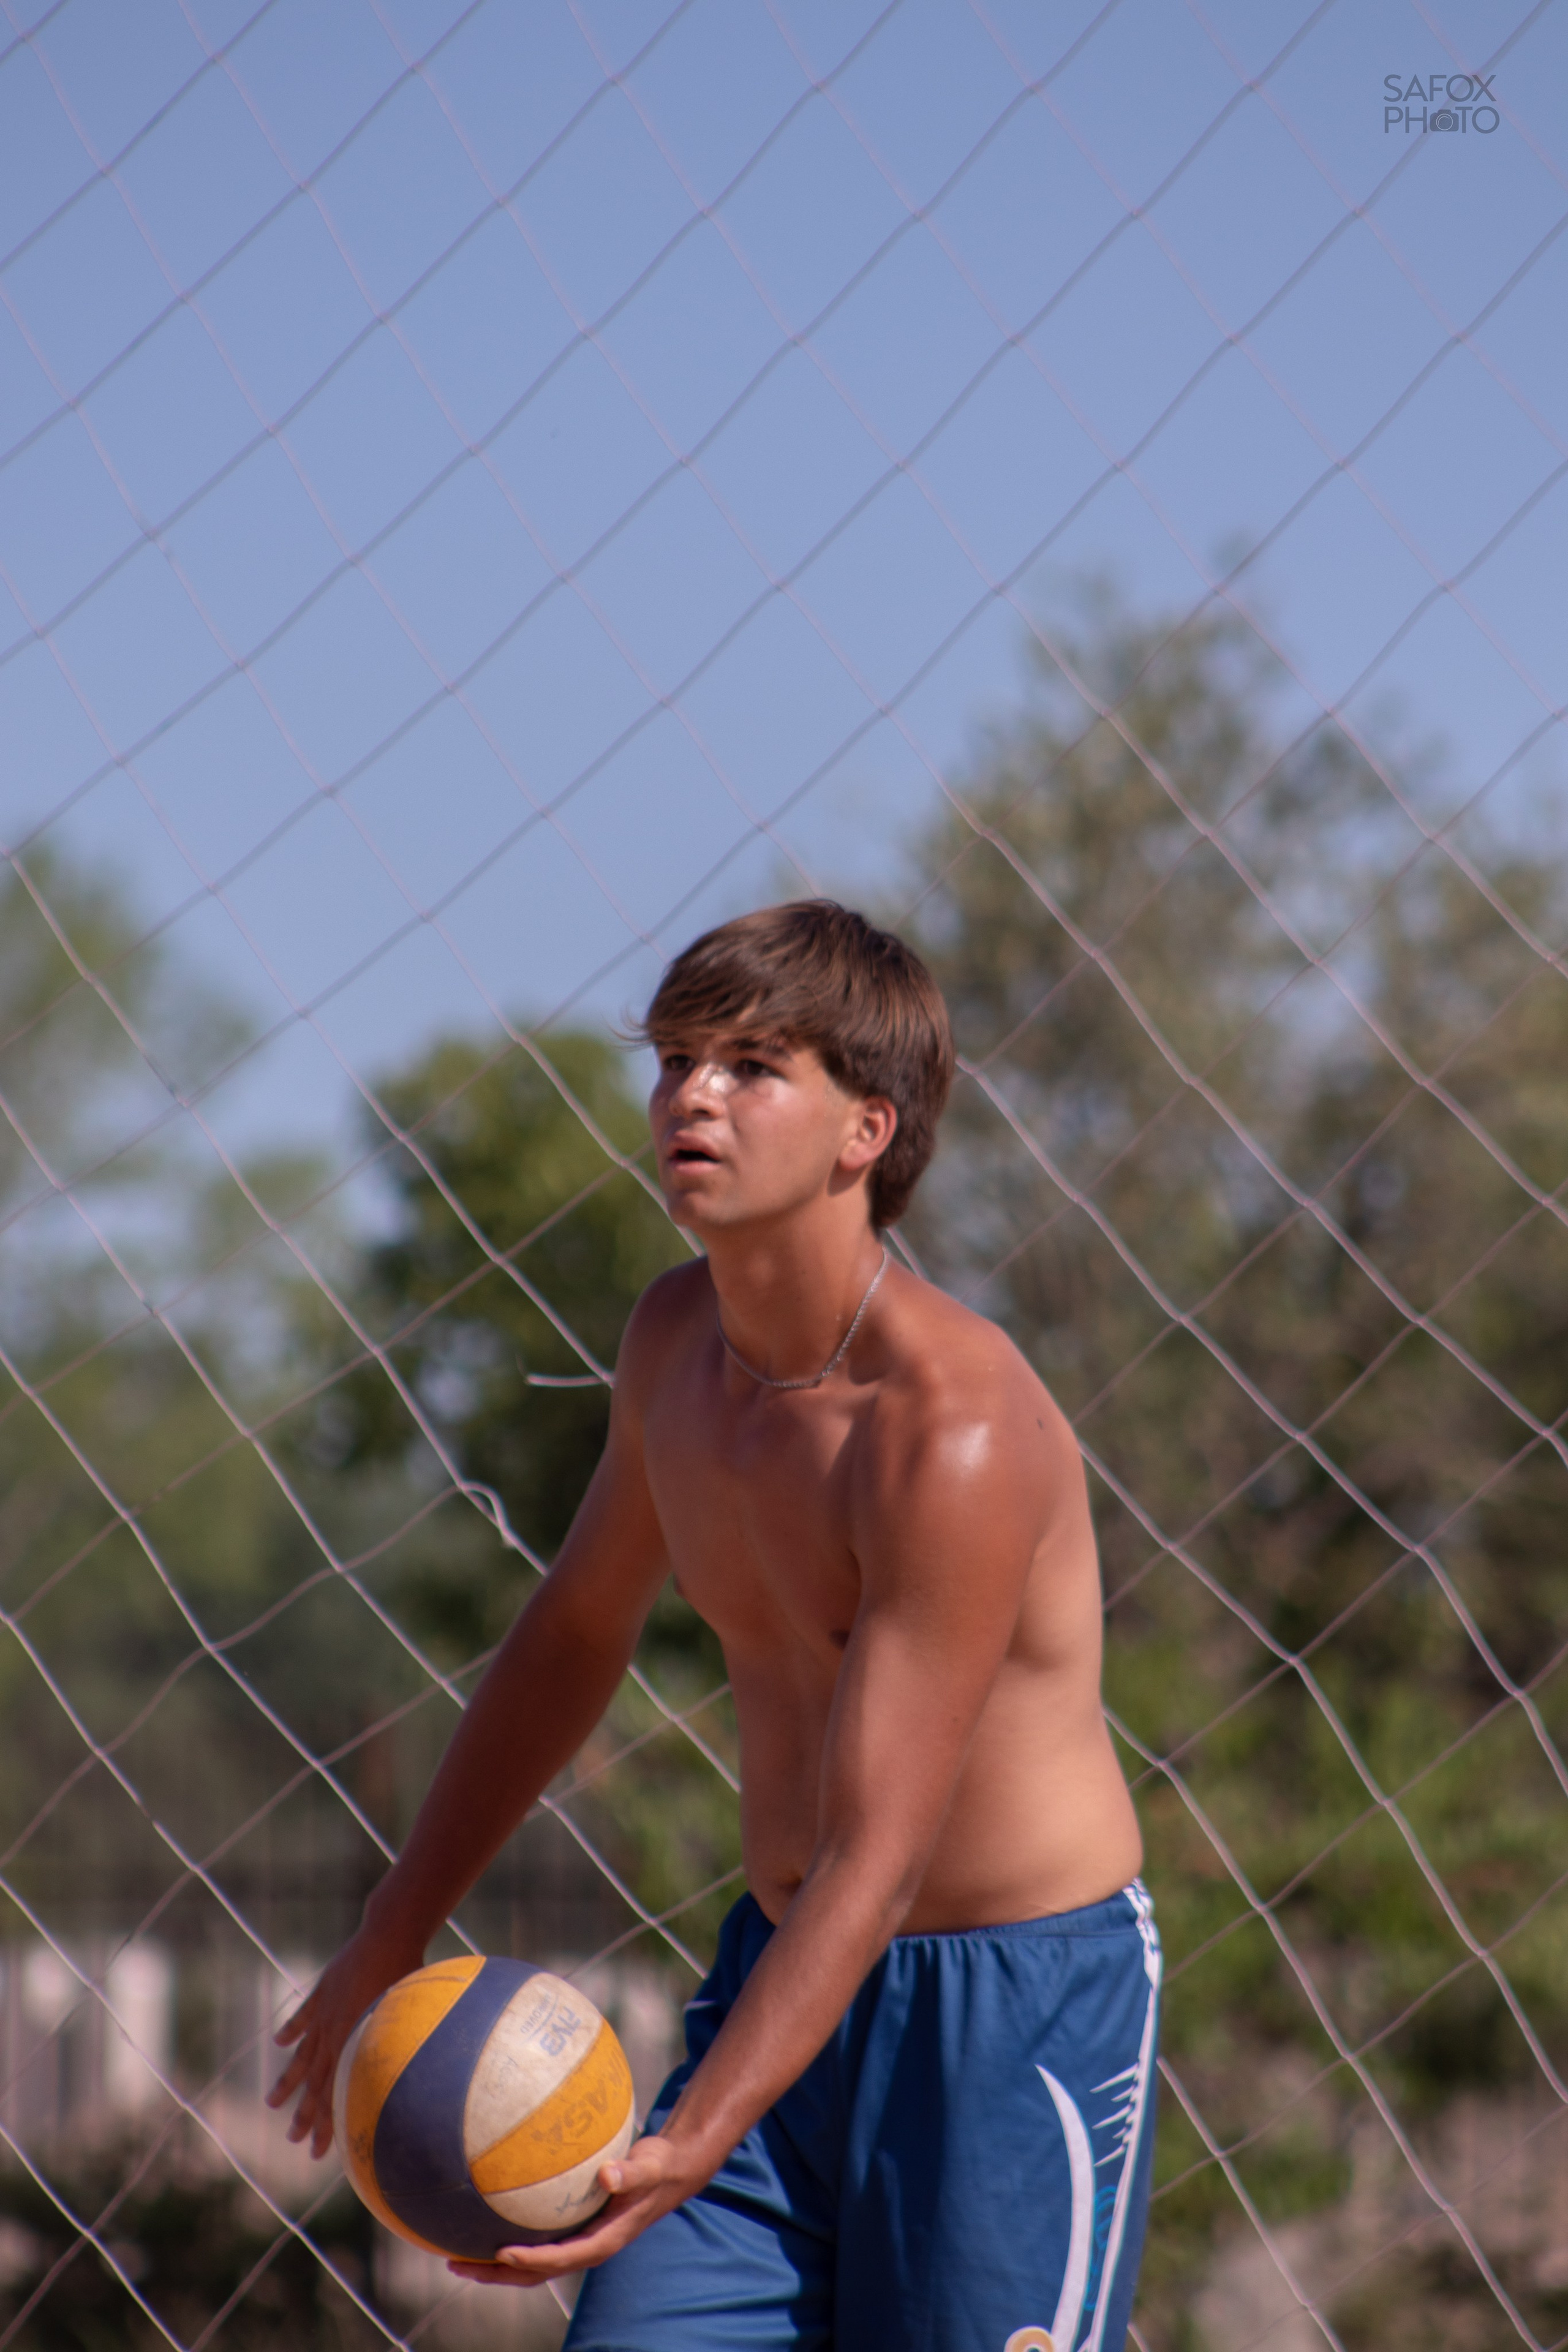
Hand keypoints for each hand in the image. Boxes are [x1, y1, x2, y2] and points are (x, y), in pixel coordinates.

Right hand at [266, 1918, 425, 2157]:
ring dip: (288, 2082)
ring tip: (272, 2104)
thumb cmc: (411, 1973)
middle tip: (295, 2141)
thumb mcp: (411, 2016)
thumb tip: (422, 2083)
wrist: (390, 1933)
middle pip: (316, 2084)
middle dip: (305, 2115)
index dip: (326, 2124)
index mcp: (355, 2043)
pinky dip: (292, 2029)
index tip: (319, 2151)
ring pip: (303, 2055)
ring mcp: (325, 2012)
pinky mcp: (323, 1990)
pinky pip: (304, 2016)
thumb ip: (404, 2048)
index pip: (335, 2095)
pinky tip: (281, 2042)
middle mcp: (335, 2032)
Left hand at [447, 2133, 702, 2288]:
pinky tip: (483, 2217)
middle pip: (533, 2272)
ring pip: (528, 2263)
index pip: (559, 2258)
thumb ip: (630, 2173)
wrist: (666, 2173)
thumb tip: (608, 2174)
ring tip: (454, 2253)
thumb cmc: (656, 2167)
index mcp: (601, 2242)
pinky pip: (534, 2239)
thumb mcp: (649, 2167)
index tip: (500, 2253)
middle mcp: (584, 2247)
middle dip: (494, 2273)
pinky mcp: (571, 2229)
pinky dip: (508, 2237)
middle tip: (456, 2263)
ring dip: (492, 2264)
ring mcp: (576, 2241)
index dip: (530, 2260)